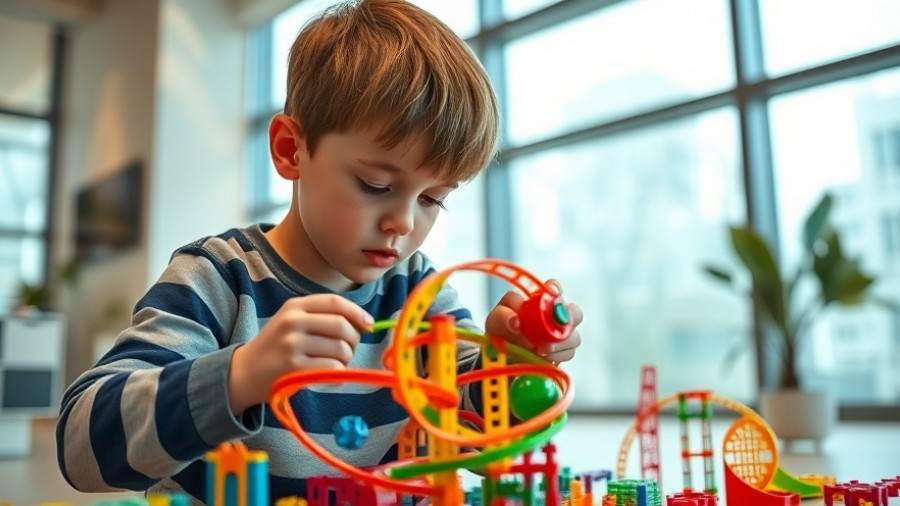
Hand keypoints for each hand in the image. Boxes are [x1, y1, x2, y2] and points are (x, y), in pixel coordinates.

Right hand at [228, 294, 373, 413]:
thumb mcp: (292, 322)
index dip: (358, 313)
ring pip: (341, 349)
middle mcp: (293, 321)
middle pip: (342, 326)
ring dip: (346, 360)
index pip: (335, 303)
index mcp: (295, 306)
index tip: (369, 324)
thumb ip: (323, 317)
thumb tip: (364, 323)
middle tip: (348, 351)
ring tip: (336, 364)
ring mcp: (292, 344)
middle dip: (354, 341)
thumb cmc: (276, 347)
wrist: (243, 372)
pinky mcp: (294, 368)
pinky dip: (339, 374)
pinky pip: (333, 369)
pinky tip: (331, 376)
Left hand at [484, 279, 582, 363]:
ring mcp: (561, 335)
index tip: (552, 293)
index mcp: (540, 301)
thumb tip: (515, 321)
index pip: (554, 288)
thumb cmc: (501, 332)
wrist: (501, 357)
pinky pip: (569, 353)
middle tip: (555, 328)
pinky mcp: (562, 352)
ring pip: (574, 336)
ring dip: (560, 342)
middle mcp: (555, 315)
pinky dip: (558, 355)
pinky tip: (544, 357)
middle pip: (575, 312)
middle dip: (570, 318)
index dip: (556, 289)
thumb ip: (503, 315)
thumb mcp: (496, 320)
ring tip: (540, 349)